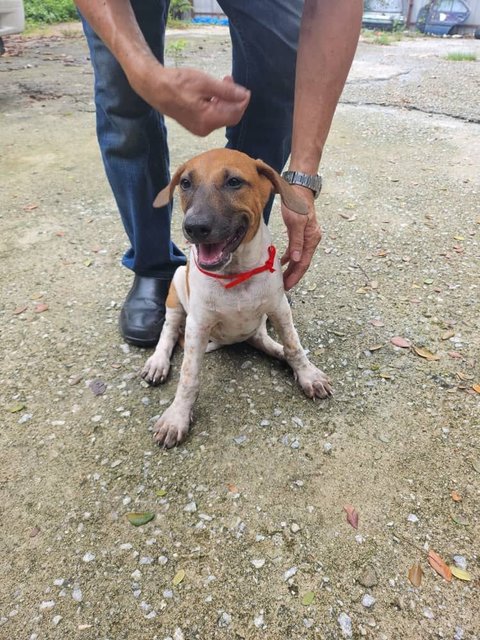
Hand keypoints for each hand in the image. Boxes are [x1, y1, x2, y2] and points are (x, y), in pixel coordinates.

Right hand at [130, 64, 250, 135]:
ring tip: (221, 82)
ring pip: (221, 116)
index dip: (242, 102)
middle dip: (234, 100)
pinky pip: (213, 116)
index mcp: (208, 120)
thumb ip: (227, 91)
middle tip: (230, 80)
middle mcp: (205, 129)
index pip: (235, 115)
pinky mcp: (196, 125)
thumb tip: (244, 95)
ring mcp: (200, 128)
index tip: (245, 89)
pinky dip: (216, 104)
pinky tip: (213, 92)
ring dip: (225, 100)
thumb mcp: (205, 83)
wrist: (155, 87)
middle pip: (229, 117)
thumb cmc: (177, 83)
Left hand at [280, 186, 321, 289]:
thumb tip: (295, 259)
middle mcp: (312, 239)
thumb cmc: (297, 203)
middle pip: (302, 262)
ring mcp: (308, 236)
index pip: (303, 262)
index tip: (288, 286)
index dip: (296, 276)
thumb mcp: (295, 222)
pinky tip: (283, 262)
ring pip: (299, 257)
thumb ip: (296, 241)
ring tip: (283, 278)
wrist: (300, 188)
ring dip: (292, 268)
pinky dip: (290, 258)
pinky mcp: (302, 233)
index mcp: (312, 239)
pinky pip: (296, 249)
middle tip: (285, 287)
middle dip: (294, 276)